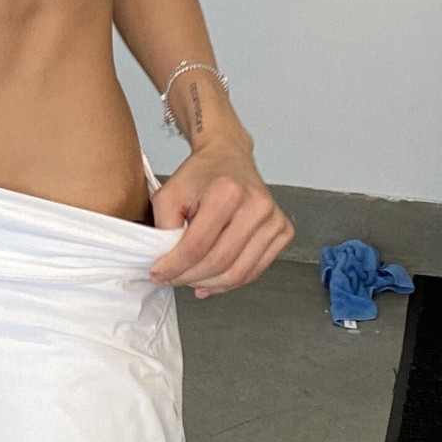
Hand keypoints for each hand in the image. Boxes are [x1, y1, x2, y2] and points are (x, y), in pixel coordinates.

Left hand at [147, 144, 293, 296]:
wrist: (228, 157)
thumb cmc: (199, 175)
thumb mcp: (168, 194)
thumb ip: (164, 229)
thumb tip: (168, 267)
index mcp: (228, 191)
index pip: (197, 246)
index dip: (174, 266)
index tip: (158, 273)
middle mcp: (257, 205)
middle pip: (219, 263)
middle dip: (189, 278)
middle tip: (172, 278)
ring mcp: (275, 220)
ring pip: (238, 274)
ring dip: (209, 283)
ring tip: (189, 279)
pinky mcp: (283, 231)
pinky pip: (254, 271)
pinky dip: (229, 282)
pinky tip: (210, 280)